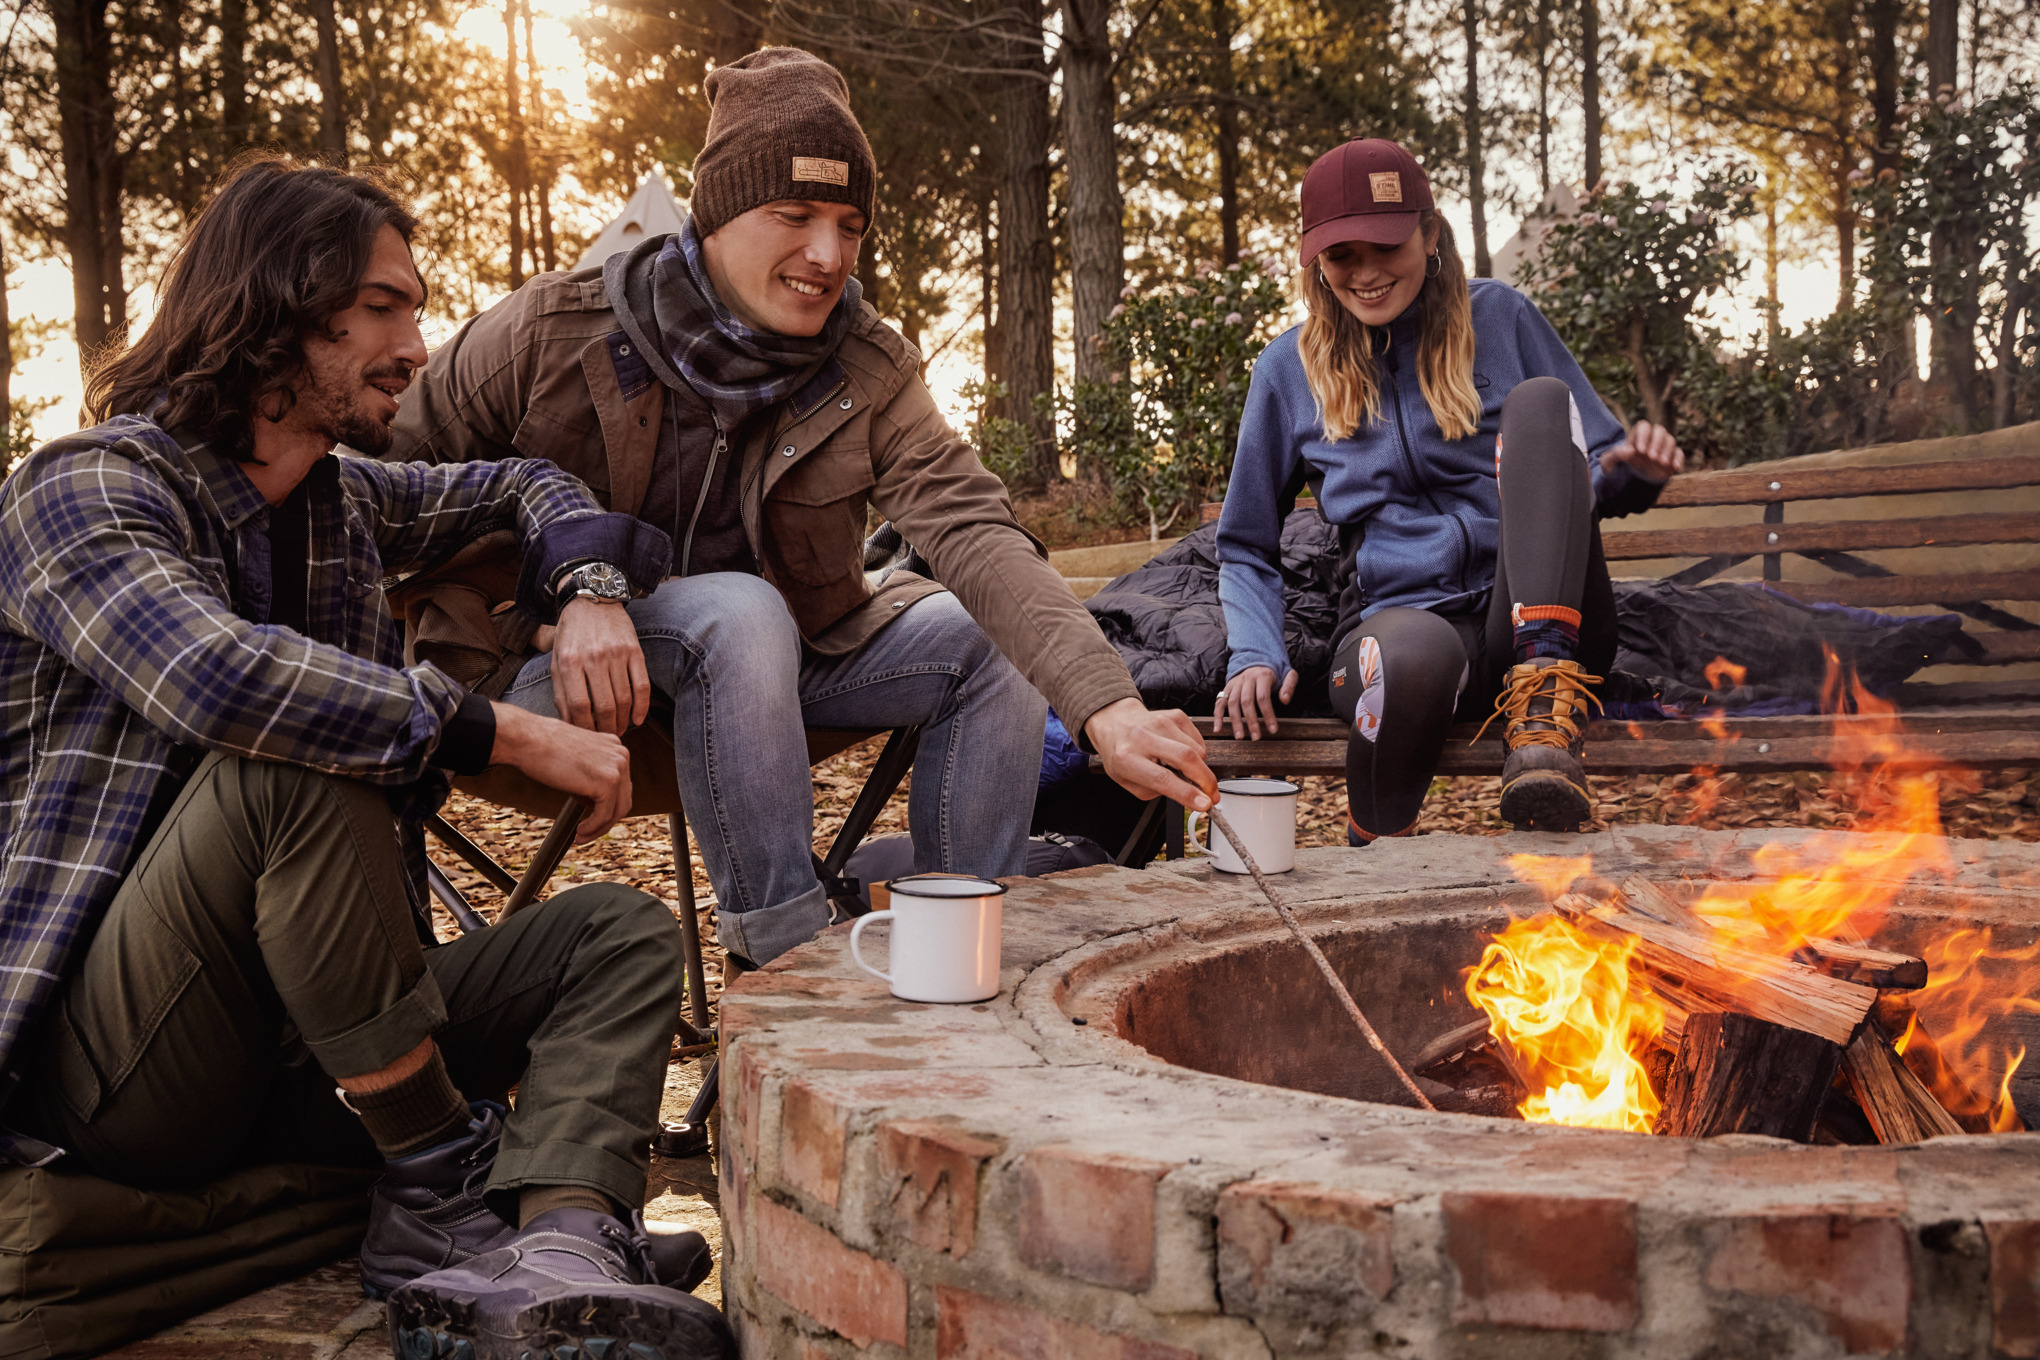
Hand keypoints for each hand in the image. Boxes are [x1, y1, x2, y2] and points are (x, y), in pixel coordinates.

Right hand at [489, 702, 632, 840]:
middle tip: (588, 831)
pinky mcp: (607, 782)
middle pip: (622, 798)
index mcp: (614, 746)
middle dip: (606, 820)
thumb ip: (590, 772)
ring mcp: (617, 768)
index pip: (620, 785)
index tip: (593, 818)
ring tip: (582, 836)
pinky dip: (593, 828)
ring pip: (616, 810)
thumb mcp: (576, 757)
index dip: (607, 805)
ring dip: (599, 828)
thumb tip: (593, 797)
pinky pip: (605, 815)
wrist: (526, 738)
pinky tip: (580, 832)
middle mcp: (620, 755)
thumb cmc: (541, 745)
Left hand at [549, 597, 649, 736]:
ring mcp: (616, 653)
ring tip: (620, 729)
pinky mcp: (635, 650)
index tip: (589, 737)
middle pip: (604, 706)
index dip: (585, 727)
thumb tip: (570, 724)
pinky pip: (642, 685)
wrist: (591, 601)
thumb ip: (561, 693)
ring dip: (623, 721)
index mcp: (570, 661)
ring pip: (624, 699)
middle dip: (606, 728)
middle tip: (607, 736)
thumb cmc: (571, 636)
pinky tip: (637, 719)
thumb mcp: (557, 661)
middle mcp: (594, 657)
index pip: (579, 706)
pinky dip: (642, 707)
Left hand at [1085, 696, 1216, 811]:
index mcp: (1126, 758)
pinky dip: (1198, 753)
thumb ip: (1159, 791)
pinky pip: (1198, 740)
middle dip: (1206, 781)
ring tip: (1187, 771)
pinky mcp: (1174, 715)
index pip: (1162, 778)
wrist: (1116, 722)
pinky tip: (1183, 755)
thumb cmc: (1122, 755)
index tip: (1204, 804)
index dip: (1187, 794)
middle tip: (1212, 796)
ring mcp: (1160, 722)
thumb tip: (1192, 795)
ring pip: (1196, 750)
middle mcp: (1143, 737)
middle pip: (1185, 758)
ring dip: (1200, 767)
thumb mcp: (1130, 782)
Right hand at [1212, 665, 1296, 739]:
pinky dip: (1217, 716)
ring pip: (1232, 703)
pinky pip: (1220, 702)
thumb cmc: (1275, 672)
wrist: (1258, 658)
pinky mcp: (1227, 687)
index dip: (1268, 714)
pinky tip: (1218, 729)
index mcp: (1262, 675)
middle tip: (1256, 737)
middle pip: (1246, 702)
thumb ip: (1289, 685)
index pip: (1263, 697)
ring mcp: (1235, 683)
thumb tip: (1285, 701)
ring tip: (1240, 737)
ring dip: (1235, 721)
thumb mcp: (1288, 673)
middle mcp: (1246, 679)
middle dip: (1251, 721)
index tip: (1273, 730)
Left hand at [1601, 420, 1684, 482]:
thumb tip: (1630, 450)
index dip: (1643, 435)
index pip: (1643, 426)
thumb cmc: (1615, 471)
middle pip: (1659, 430)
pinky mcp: (1670, 459)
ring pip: (1670, 440)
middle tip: (1651, 457)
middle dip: (1657, 442)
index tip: (1640, 451)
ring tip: (1660, 463)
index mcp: (1635, 438)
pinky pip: (1679, 454)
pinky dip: (1678, 459)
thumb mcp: (1608, 464)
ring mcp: (1661, 449)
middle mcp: (1650, 440)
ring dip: (1667, 450)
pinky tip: (1675, 468)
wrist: (1626, 485)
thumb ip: (1615, 455)